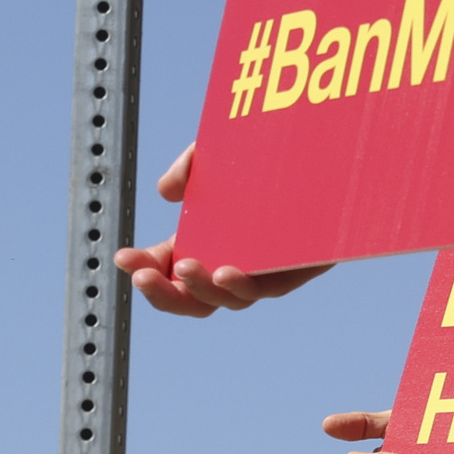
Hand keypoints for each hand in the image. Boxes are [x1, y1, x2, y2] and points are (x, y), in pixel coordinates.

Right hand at [114, 144, 334, 316]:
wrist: (330, 156)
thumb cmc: (271, 158)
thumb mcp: (220, 153)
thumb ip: (192, 166)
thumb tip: (167, 192)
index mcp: (205, 246)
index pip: (166, 271)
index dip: (143, 269)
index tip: (123, 257)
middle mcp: (230, 265)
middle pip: (190, 299)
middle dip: (162, 293)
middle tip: (142, 276)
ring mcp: (262, 272)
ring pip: (225, 300)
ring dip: (200, 288)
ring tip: (185, 269)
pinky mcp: (294, 271)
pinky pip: (265, 288)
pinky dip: (240, 284)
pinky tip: (224, 271)